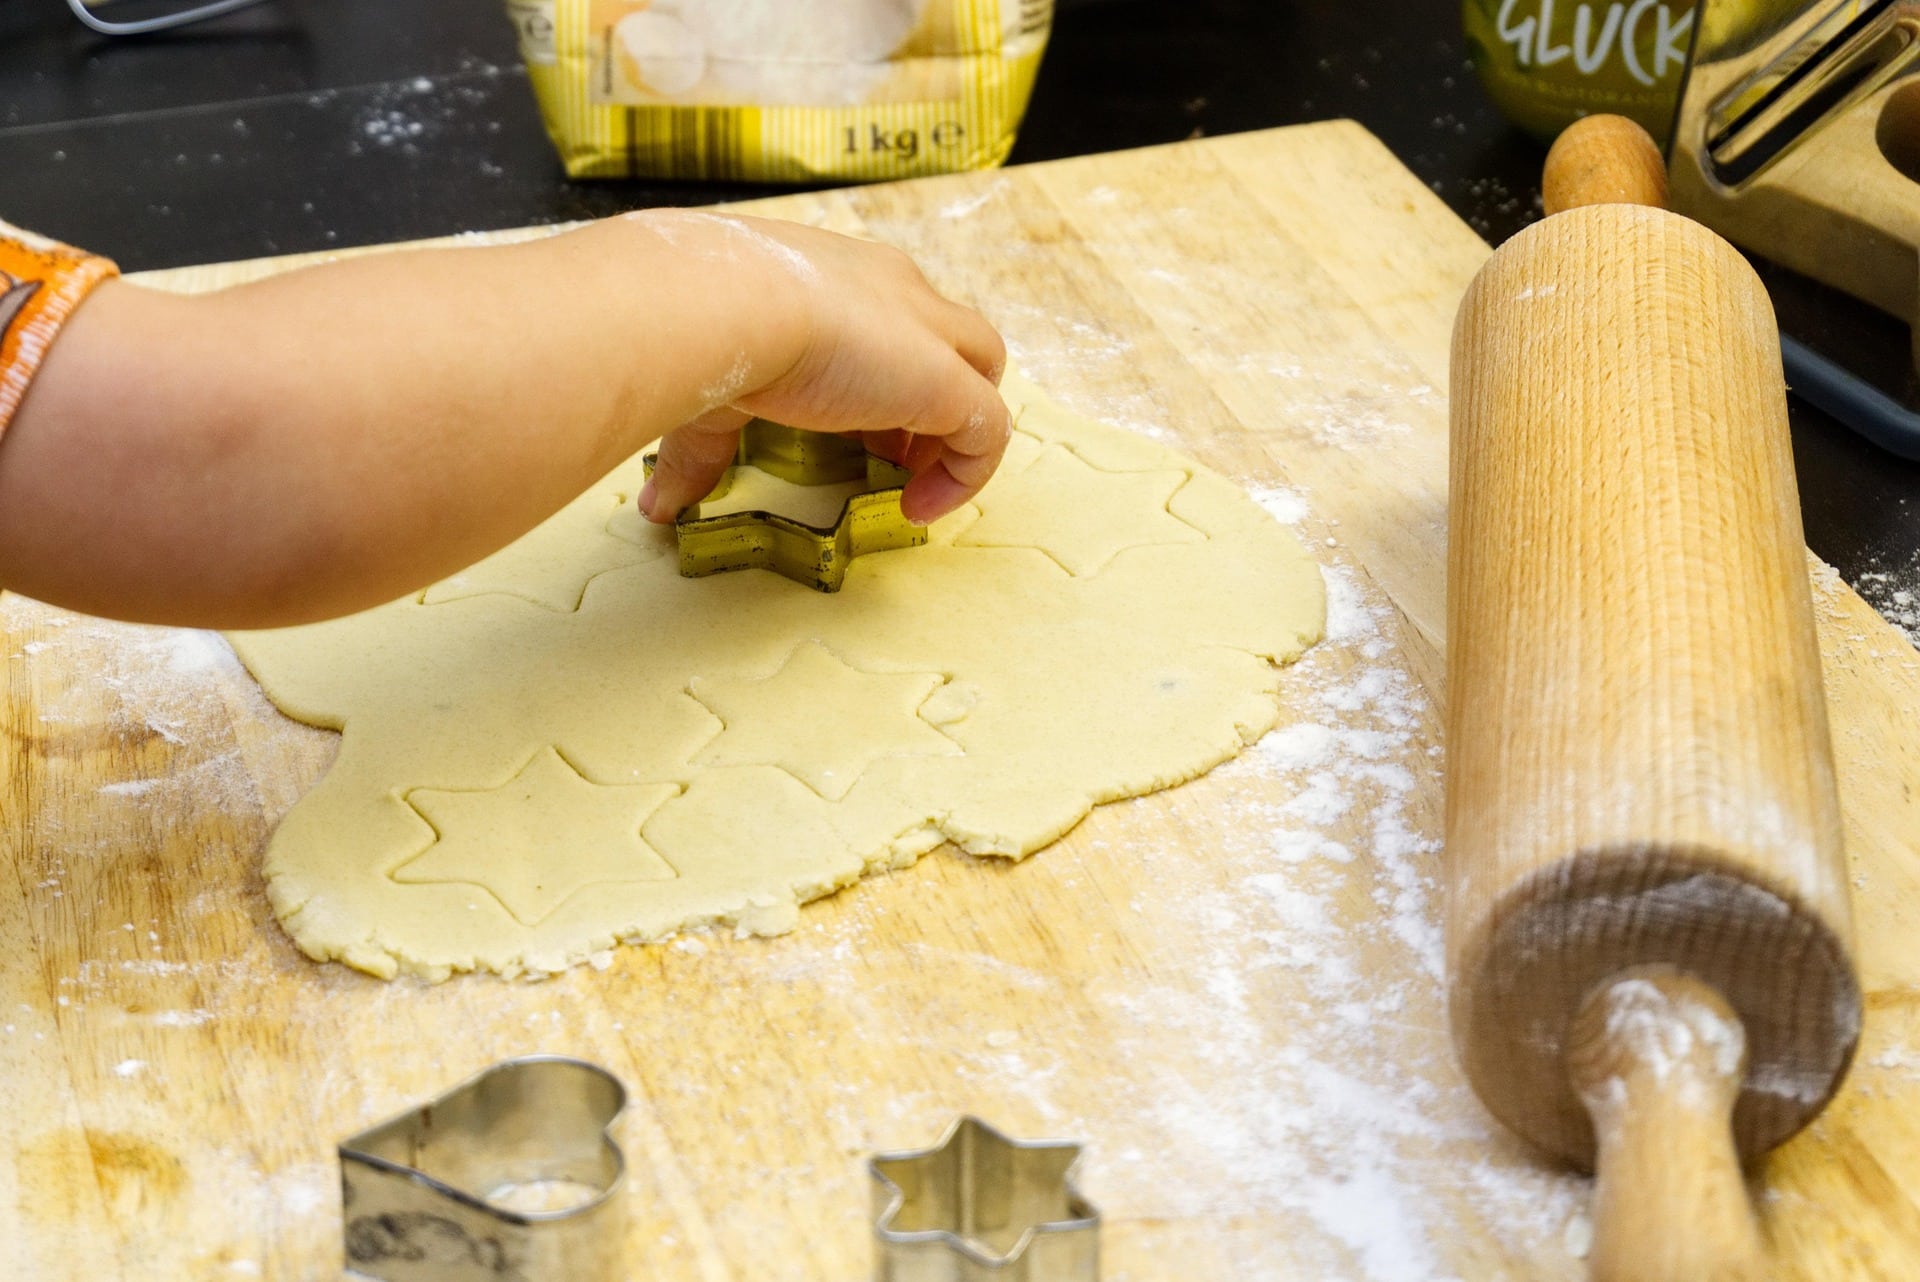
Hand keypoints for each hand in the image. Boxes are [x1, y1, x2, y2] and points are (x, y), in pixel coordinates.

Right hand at [632, 212, 1009, 525]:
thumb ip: (697, 448)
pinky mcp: (945, 381)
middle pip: (949, 338)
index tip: (846, 429)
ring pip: (980, 373)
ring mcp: (927, 333)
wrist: (719, 302)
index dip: (879, 374)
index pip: (888, 317)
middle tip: (884, 453)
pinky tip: (916, 508)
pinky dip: (964, 475)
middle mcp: (894, 290)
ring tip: (908, 485)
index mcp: (839, 275)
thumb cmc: (699, 324)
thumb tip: (656, 505)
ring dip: (951, 431)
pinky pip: (987, 432)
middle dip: (928, 397)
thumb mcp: (706, 386)